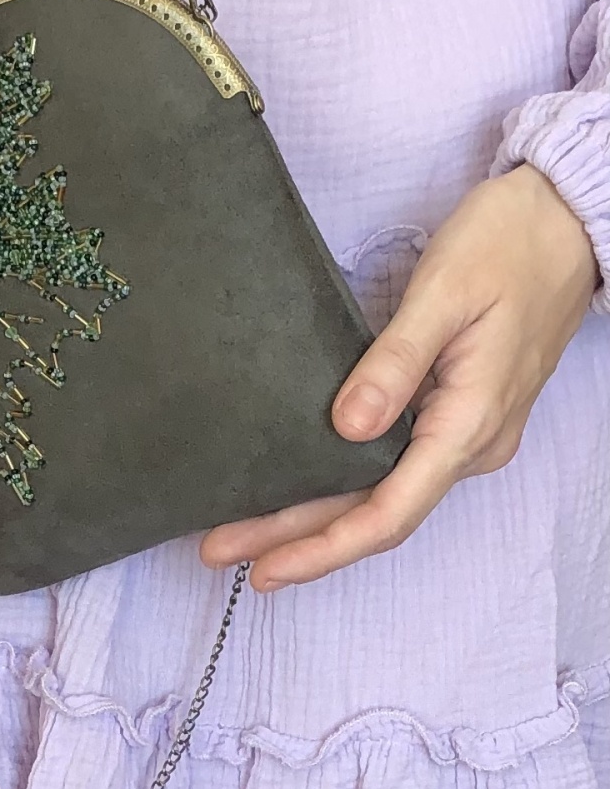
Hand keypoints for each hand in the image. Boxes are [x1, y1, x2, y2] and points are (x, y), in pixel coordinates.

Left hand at [200, 164, 598, 591]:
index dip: (323, 546)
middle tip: (222, 551)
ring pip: (380, 493)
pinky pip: (392, 466)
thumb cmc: (508, 246)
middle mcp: (469, 442)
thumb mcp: (445, 294)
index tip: (266, 566)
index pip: (390, 511)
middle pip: (374, 512)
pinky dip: (342, 485)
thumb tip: (346, 428)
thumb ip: (396, 362)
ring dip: (314, 517)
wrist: (565, 222)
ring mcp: (462, 430)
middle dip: (298, 540)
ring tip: (245, 533)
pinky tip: (301, 488)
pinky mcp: (451, 411)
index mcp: (470, 421)